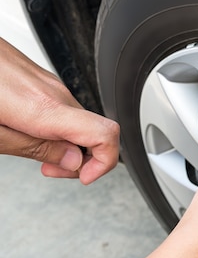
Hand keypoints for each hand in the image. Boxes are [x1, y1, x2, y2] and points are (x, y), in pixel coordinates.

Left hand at [0, 38, 119, 183]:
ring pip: (80, 120)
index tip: (82, 177)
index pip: (106, 134)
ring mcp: (50, 83)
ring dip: (67, 143)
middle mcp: (55, 92)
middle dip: (80, 158)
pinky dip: (57, 127)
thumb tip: (72, 161)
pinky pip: (65, 108)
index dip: (103, 163)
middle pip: (95, 131)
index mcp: (44, 109)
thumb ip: (36, 148)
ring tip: (35, 151)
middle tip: (50, 169)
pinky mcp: (42, 80)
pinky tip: (30, 130)